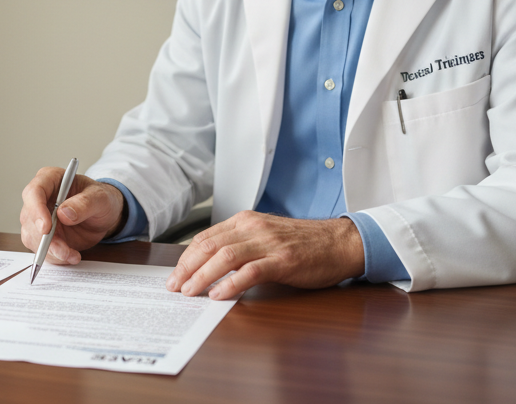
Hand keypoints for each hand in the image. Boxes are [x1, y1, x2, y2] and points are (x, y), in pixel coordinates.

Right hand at [18, 170, 125, 264]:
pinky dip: (55, 257)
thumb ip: (84, 203)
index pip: (34, 192)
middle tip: (63, 250)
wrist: (103, 215)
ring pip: (32, 237)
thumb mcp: (100, 198)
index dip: (36, 210)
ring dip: (51, 250)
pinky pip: (41, 250)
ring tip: (72, 254)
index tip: (46, 228)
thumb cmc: (100, 199)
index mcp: (50, 179)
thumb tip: (63, 213)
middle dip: (45, 238)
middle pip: (30, 218)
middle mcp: (39, 198)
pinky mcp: (42, 236)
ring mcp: (38, 218)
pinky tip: (71, 256)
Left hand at [166, 212, 364, 298]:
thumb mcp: (266, 236)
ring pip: (225, 256)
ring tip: (190, 292)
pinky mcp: (284, 260)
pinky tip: (219, 294)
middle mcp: (253, 227)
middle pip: (210, 246)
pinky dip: (232, 283)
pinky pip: (251, 271)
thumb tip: (210, 266)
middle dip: (187, 268)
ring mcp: (269, 243)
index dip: (187, 258)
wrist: (340, 242)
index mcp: (246, 220)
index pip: (206, 237)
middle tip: (175, 287)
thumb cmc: (304, 243)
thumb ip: (241, 245)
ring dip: (203, 276)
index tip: (176, 275)